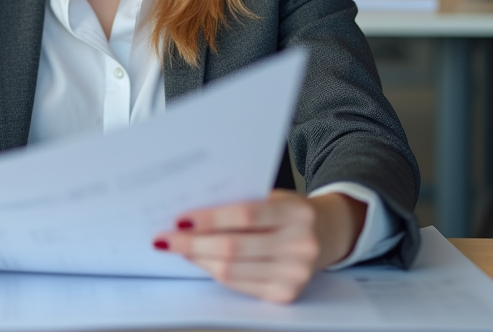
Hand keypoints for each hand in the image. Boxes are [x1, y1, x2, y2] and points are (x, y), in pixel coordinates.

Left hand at [153, 189, 365, 303]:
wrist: (327, 234)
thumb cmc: (289, 211)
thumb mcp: (274, 197)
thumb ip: (241, 203)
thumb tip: (190, 216)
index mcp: (297, 213)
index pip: (246, 216)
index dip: (210, 219)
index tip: (179, 218)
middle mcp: (300, 245)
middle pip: (234, 248)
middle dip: (193, 244)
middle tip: (165, 238)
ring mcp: (295, 274)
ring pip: (231, 271)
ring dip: (198, 260)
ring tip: (177, 249)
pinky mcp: (286, 295)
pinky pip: (238, 285)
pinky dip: (213, 272)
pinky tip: (199, 261)